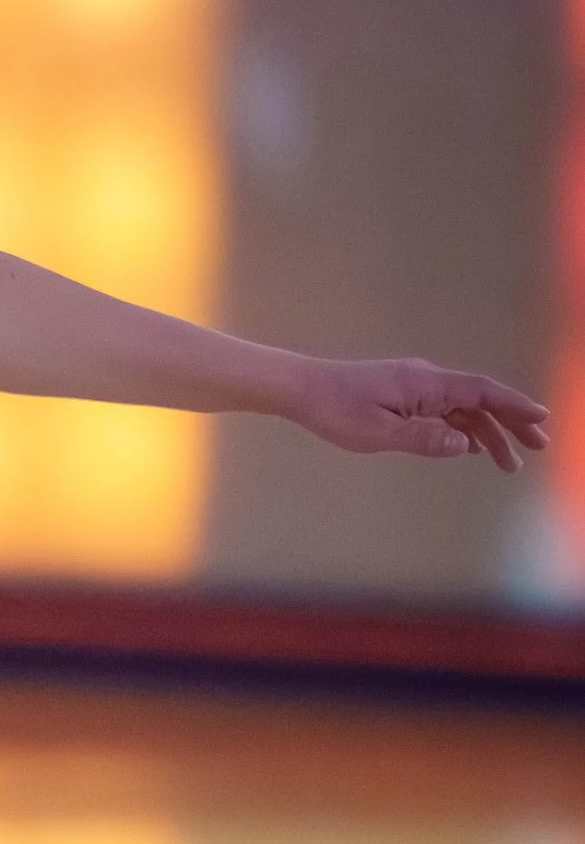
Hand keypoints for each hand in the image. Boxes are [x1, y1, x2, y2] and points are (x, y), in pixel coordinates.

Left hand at [288, 355, 546, 471]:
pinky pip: (444, 410)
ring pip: (463, 409)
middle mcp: (427, 381)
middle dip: (511, 423)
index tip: (540, 419)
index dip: (513, 405)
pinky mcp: (405, 395)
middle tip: (537, 447)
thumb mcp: (379, 434)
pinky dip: (462, 428)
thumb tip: (464, 444)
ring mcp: (417, 387)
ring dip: (488, 433)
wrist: (304, 389)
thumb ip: (424, 439)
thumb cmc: (337, 410)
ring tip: (507, 462)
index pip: (480, 392)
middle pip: (480, 400)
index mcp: (425, 384)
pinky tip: (471, 447)